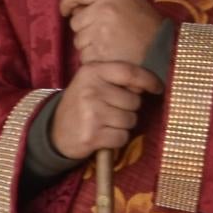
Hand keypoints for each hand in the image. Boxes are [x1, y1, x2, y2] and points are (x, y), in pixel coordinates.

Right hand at [49, 57, 163, 159]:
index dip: (148, 80)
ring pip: (130, 120)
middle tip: (110, 112)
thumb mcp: (91, 83)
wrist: (54, 133)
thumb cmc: (80, 106)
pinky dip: (116, 140)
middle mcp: (91, 90)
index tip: (158, 88)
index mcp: (92, 72)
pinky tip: (102, 136)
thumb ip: (116, 80)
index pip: (130, 72)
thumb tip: (146, 85)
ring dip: (123, 126)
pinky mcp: (92, 135)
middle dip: (129, 109)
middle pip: (134, 101)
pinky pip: (122, 137)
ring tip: (105, 124)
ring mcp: (91, 113)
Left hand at [59, 0, 164, 66]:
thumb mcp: (132, 3)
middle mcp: (104, 8)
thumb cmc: (150, 30)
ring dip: (90, 45)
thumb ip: (107, 0)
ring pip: (78, 40)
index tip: (65, 10)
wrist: (164, 53)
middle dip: (84, 29)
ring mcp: (99, 30)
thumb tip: (78, 7)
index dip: (67, 1)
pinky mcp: (97, 51)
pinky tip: (111, 57)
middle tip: (105, 35)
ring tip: (112, 47)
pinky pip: (85, 56)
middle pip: (76, 20)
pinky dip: (94, 59)